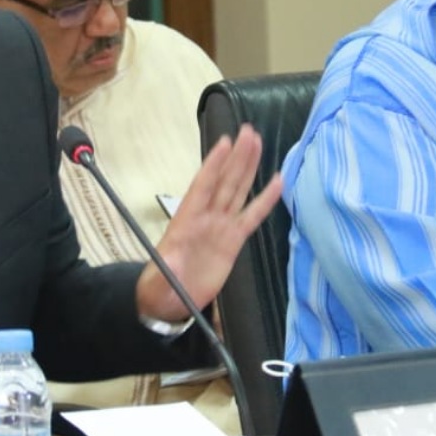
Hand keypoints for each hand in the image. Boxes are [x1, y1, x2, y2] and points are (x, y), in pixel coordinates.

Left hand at [135, 125, 282, 321]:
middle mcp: (205, 218)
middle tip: (247, 131)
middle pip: (224, 181)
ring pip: (237, 191)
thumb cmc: (160, 288)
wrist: (170, 303)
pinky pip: (252, 217)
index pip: (203, 186)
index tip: (224, 142)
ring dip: (248, 167)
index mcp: (185, 221)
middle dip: (236, 157)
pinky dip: (265, 201)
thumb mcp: (158, 282)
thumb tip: (171, 260)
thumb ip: (167, 269)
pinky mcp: (233, 241)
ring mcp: (221, 227)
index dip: (213, 165)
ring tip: (258, 143)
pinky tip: (277, 183)